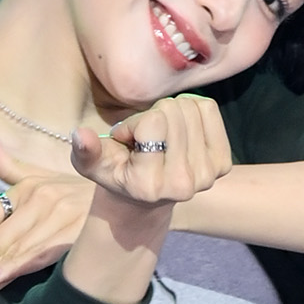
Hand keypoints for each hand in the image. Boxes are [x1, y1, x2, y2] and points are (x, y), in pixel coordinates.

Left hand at [0, 131, 94, 303]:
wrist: (125, 194)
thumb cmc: (78, 190)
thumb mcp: (42, 174)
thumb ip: (9, 165)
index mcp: (25, 194)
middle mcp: (36, 207)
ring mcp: (53, 225)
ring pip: (10, 256)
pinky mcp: (70, 240)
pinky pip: (38, 257)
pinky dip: (14, 269)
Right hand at [71, 94, 231, 214]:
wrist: (147, 195)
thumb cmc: (117, 172)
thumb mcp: (93, 164)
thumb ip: (84, 151)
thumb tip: (80, 135)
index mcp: (149, 186)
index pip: (153, 122)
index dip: (135, 123)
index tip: (129, 141)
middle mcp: (182, 185)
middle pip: (174, 112)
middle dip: (154, 115)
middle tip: (147, 137)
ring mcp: (207, 176)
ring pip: (191, 108)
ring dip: (171, 113)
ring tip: (161, 136)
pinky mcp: (222, 164)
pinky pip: (209, 110)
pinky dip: (193, 109)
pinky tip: (181, 129)